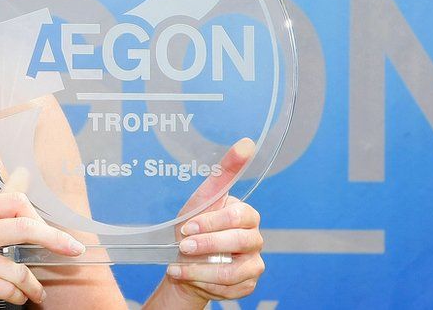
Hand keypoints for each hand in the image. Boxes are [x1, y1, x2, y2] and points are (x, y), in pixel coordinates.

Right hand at [0, 169, 85, 308]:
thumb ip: (0, 204)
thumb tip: (23, 173)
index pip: (17, 201)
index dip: (41, 219)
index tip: (58, 234)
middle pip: (25, 227)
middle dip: (55, 240)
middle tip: (73, 251)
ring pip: (20, 269)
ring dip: (33, 285)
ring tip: (34, 291)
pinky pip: (10, 289)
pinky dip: (19, 296)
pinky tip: (17, 297)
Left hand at [166, 139, 265, 302]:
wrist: (184, 264)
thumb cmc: (193, 229)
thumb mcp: (201, 200)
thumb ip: (224, 172)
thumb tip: (247, 142)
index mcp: (246, 215)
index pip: (238, 216)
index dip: (212, 223)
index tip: (188, 227)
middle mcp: (254, 239)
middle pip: (239, 242)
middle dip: (207, 246)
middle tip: (183, 247)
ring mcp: (253, 263)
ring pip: (233, 271)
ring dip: (200, 269)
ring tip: (178, 265)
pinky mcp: (247, 285)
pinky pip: (229, 288)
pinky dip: (202, 283)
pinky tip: (187, 275)